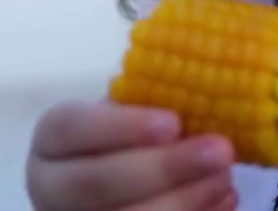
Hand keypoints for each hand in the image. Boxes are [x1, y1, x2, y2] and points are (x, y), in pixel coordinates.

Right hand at [25, 99, 237, 209]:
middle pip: (96, 183)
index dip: (122, 126)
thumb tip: (208, 79)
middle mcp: (51, 186)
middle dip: (163, 168)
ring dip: (183, 200)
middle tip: (220, 151)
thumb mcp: (135, 110)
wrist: (126, 175)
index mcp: (53, 139)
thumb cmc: (133, 134)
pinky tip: (225, 199)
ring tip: (225, 177)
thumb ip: (157, 97)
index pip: (72, 127)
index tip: (174, 122)